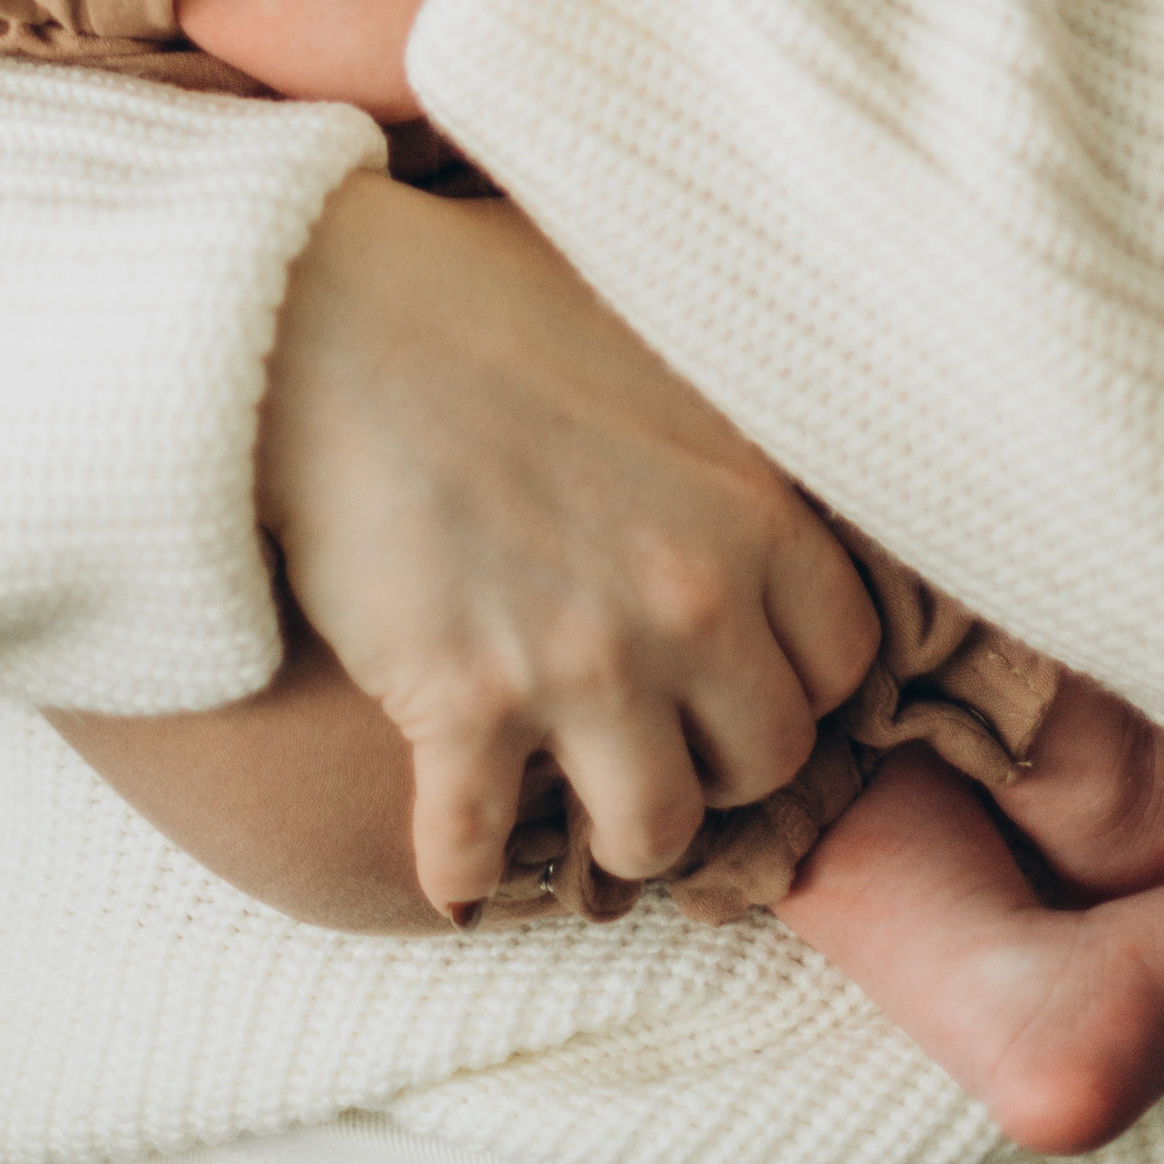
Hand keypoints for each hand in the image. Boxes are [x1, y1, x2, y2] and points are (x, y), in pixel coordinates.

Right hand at [257, 174, 881, 914]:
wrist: (318, 309)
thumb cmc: (472, 288)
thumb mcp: (644, 318)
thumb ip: (715, 404)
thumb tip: (750, 405)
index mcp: (748, 502)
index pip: (844, 654)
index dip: (793, 670)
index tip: (742, 668)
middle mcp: (690, 599)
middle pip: (766, 758)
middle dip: (719, 757)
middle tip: (663, 736)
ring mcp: (581, 664)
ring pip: (655, 832)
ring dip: (617, 831)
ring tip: (579, 808)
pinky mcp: (463, 706)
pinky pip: (478, 850)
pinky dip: (462, 875)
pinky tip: (452, 873)